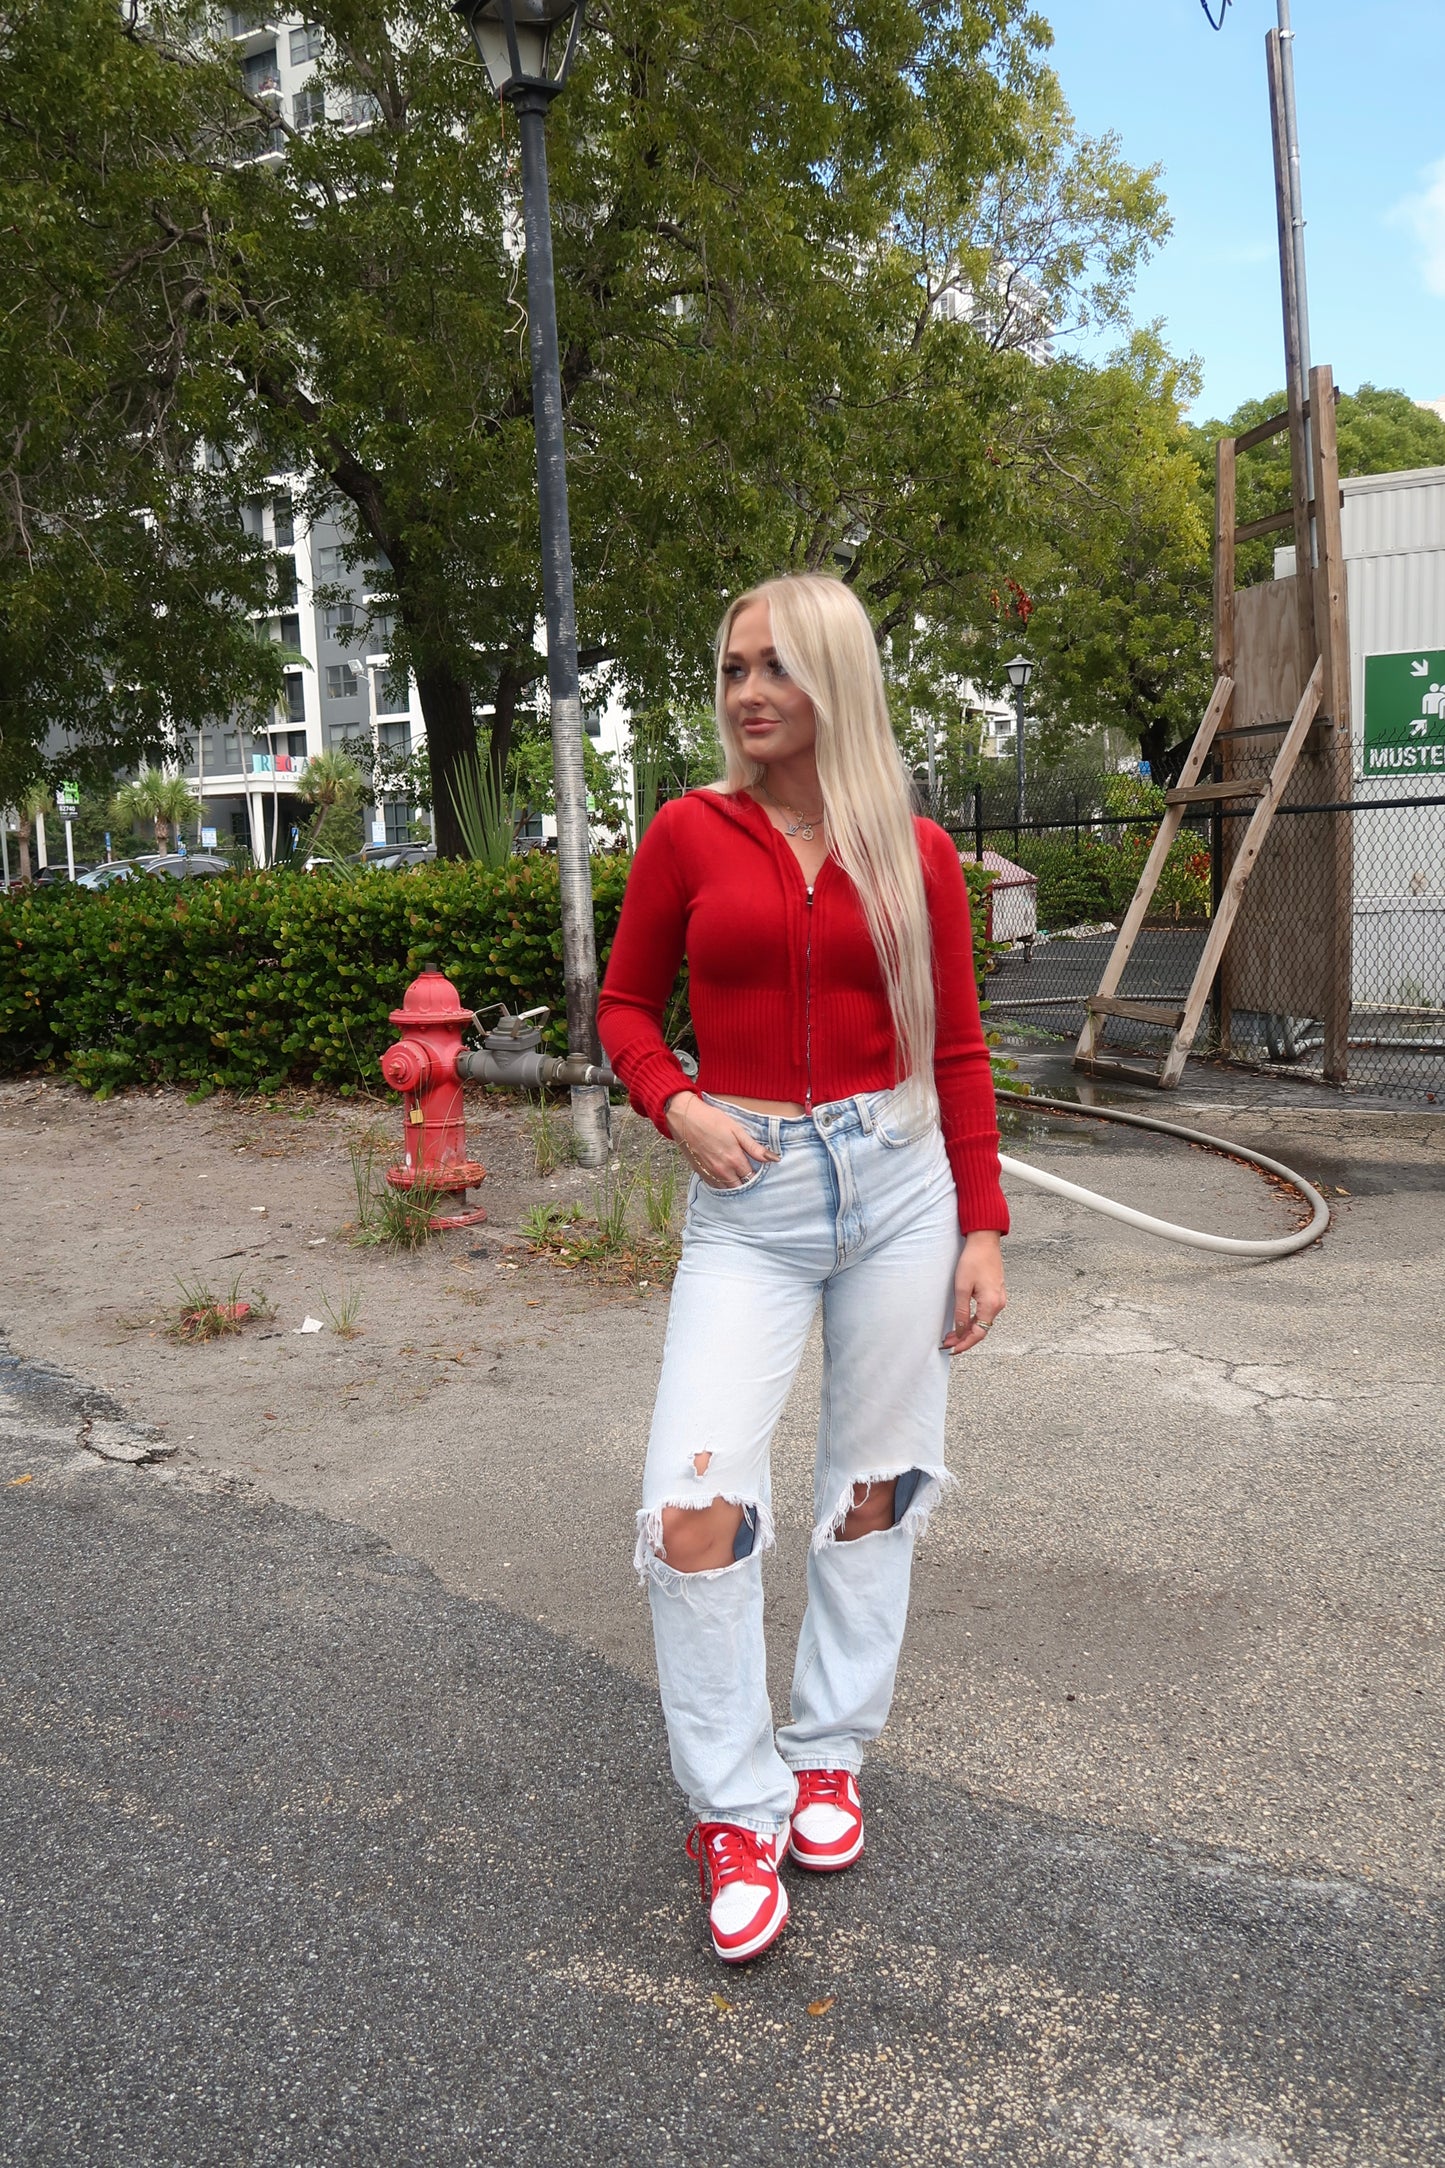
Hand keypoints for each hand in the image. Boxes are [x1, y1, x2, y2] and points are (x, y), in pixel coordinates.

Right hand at [666, 1093, 778, 1187]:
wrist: (684, 1118)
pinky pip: (715, 1186)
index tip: (759, 1168)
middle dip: (747, 1182)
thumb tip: (774, 1159)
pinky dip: (722, 1184)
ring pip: (727, 1189)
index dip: (758, 1174)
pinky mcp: (700, 1173)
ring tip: (738, 1176)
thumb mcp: (736, 1130)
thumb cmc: (711, 1120)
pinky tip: (725, 1175)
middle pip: (741, 1186)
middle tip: (749, 1172)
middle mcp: (722, 1171)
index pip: (752, 1177)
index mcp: (734, 1159)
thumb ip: (754, 1147)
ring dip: (735, 1185)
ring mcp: (710, 1173)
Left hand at [943, 1230, 1005, 1354]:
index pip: (978, 1333)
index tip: (951, 1350)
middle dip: (964, 1338)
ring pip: (983, 1321)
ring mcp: (999, 1298)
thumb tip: (959, 1331)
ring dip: (968, 1330)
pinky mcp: (995, 1293)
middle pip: (982, 1329)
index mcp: (991, 1304)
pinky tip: (963, 1321)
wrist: (985, 1241)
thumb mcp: (962, 1288)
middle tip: (947, 1344)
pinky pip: (985, 1313)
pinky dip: (973, 1320)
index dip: (964, 1344)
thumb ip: (961, 1311)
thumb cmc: (973, 1260)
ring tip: (952, 1335)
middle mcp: (998, 1304)